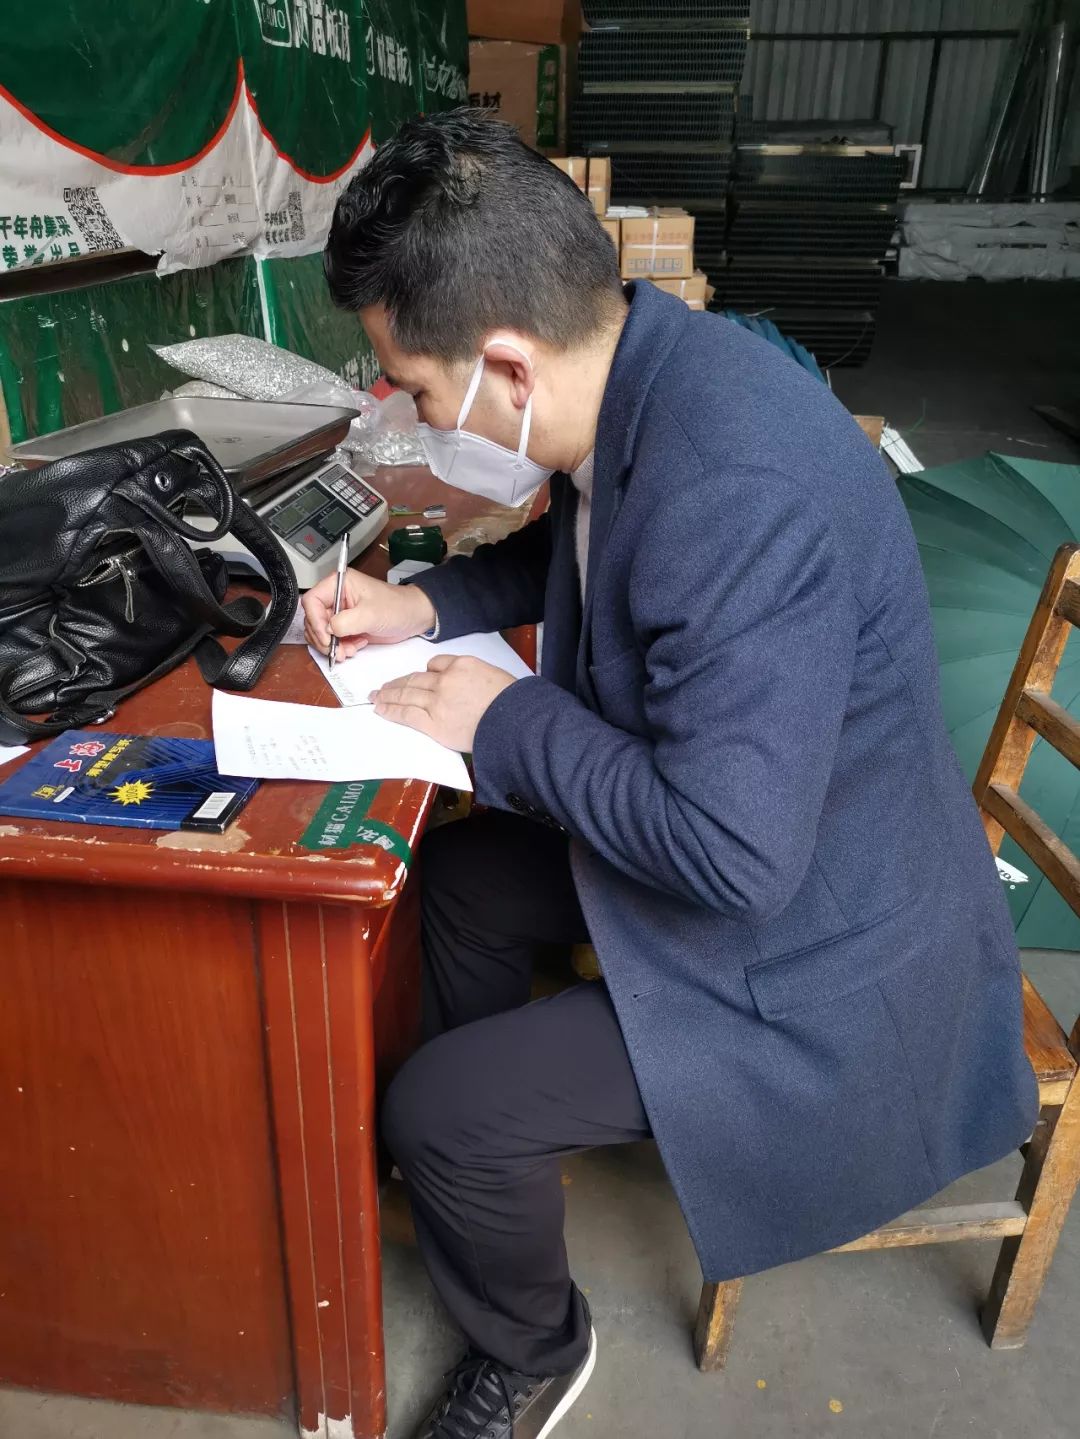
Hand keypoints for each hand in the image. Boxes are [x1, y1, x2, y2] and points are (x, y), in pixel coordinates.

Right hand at [303, 568, 435, 659]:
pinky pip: (332, 640)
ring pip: (320, 633)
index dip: (315, 621)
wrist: (413, 617)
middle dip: (323, 638)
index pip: (312, 601)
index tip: (326, 637)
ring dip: (332, 646)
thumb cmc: (397, 606)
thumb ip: (346, 621)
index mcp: (339, 583)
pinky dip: (340, 648)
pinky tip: (355, 646)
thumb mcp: (371, 613)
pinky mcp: (345, 626)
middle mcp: (336, 597)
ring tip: (348, 651)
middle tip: (336, 650)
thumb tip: (328, 630)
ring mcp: (340, 612)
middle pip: (313, 619)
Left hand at [371, 655, 518, 751]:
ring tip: (376, 697)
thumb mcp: (494, 676)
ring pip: (406, 694)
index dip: (426, 671)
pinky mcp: (434, 723)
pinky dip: (392, 711)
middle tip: (384, 687)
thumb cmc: (512, 702)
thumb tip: (463, 686)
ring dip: (388, 695)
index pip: (436, 663)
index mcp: (462, 664)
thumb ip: (473, 677)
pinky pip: (407, 714)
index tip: (420, 677)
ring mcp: (437, 701)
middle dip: (397, 683)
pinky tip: (381, 710)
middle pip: (415, 678)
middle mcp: (445, 680)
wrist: (514, 722)